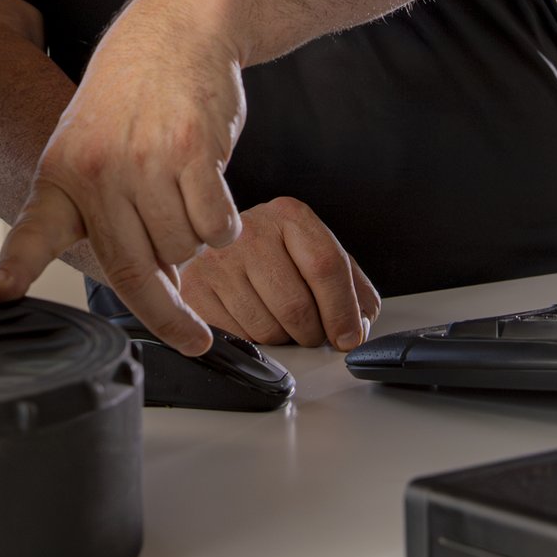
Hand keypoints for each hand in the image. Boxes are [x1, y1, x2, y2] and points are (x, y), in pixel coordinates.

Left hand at [0, 0, 246, 354]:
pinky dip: (226, 225)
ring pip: (183, 249)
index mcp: (61, 174)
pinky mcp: (191, 150)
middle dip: (167, 315)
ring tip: (187, 194)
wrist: (174, 31)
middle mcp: (96, 170)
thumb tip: (158, 286)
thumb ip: (109, 216)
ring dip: (197, 241)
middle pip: (132, 270)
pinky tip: (213, 190)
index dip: (15, 268)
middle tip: (192, 337)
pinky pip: (217, 225)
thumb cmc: (133, 99)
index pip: (32, 232)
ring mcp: (143, 160)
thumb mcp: (91, 148)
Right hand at [176, 197, 378, 350]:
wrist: (212, 239)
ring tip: (275, 317)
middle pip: (299, 307)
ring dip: (282, 338)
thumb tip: (360, 325)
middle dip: (313, 333)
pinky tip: (249, 317)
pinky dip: (251, 340)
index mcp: (289, 216)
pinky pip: (238, 337)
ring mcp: (218, 258)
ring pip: (268, 329)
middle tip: (310, 331)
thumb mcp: (315, 254)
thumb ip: (350, 285)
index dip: (344, 311)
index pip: (327, 267)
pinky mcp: (195, 287)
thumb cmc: (273, 253)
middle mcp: (251, 230)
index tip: (349, 337)